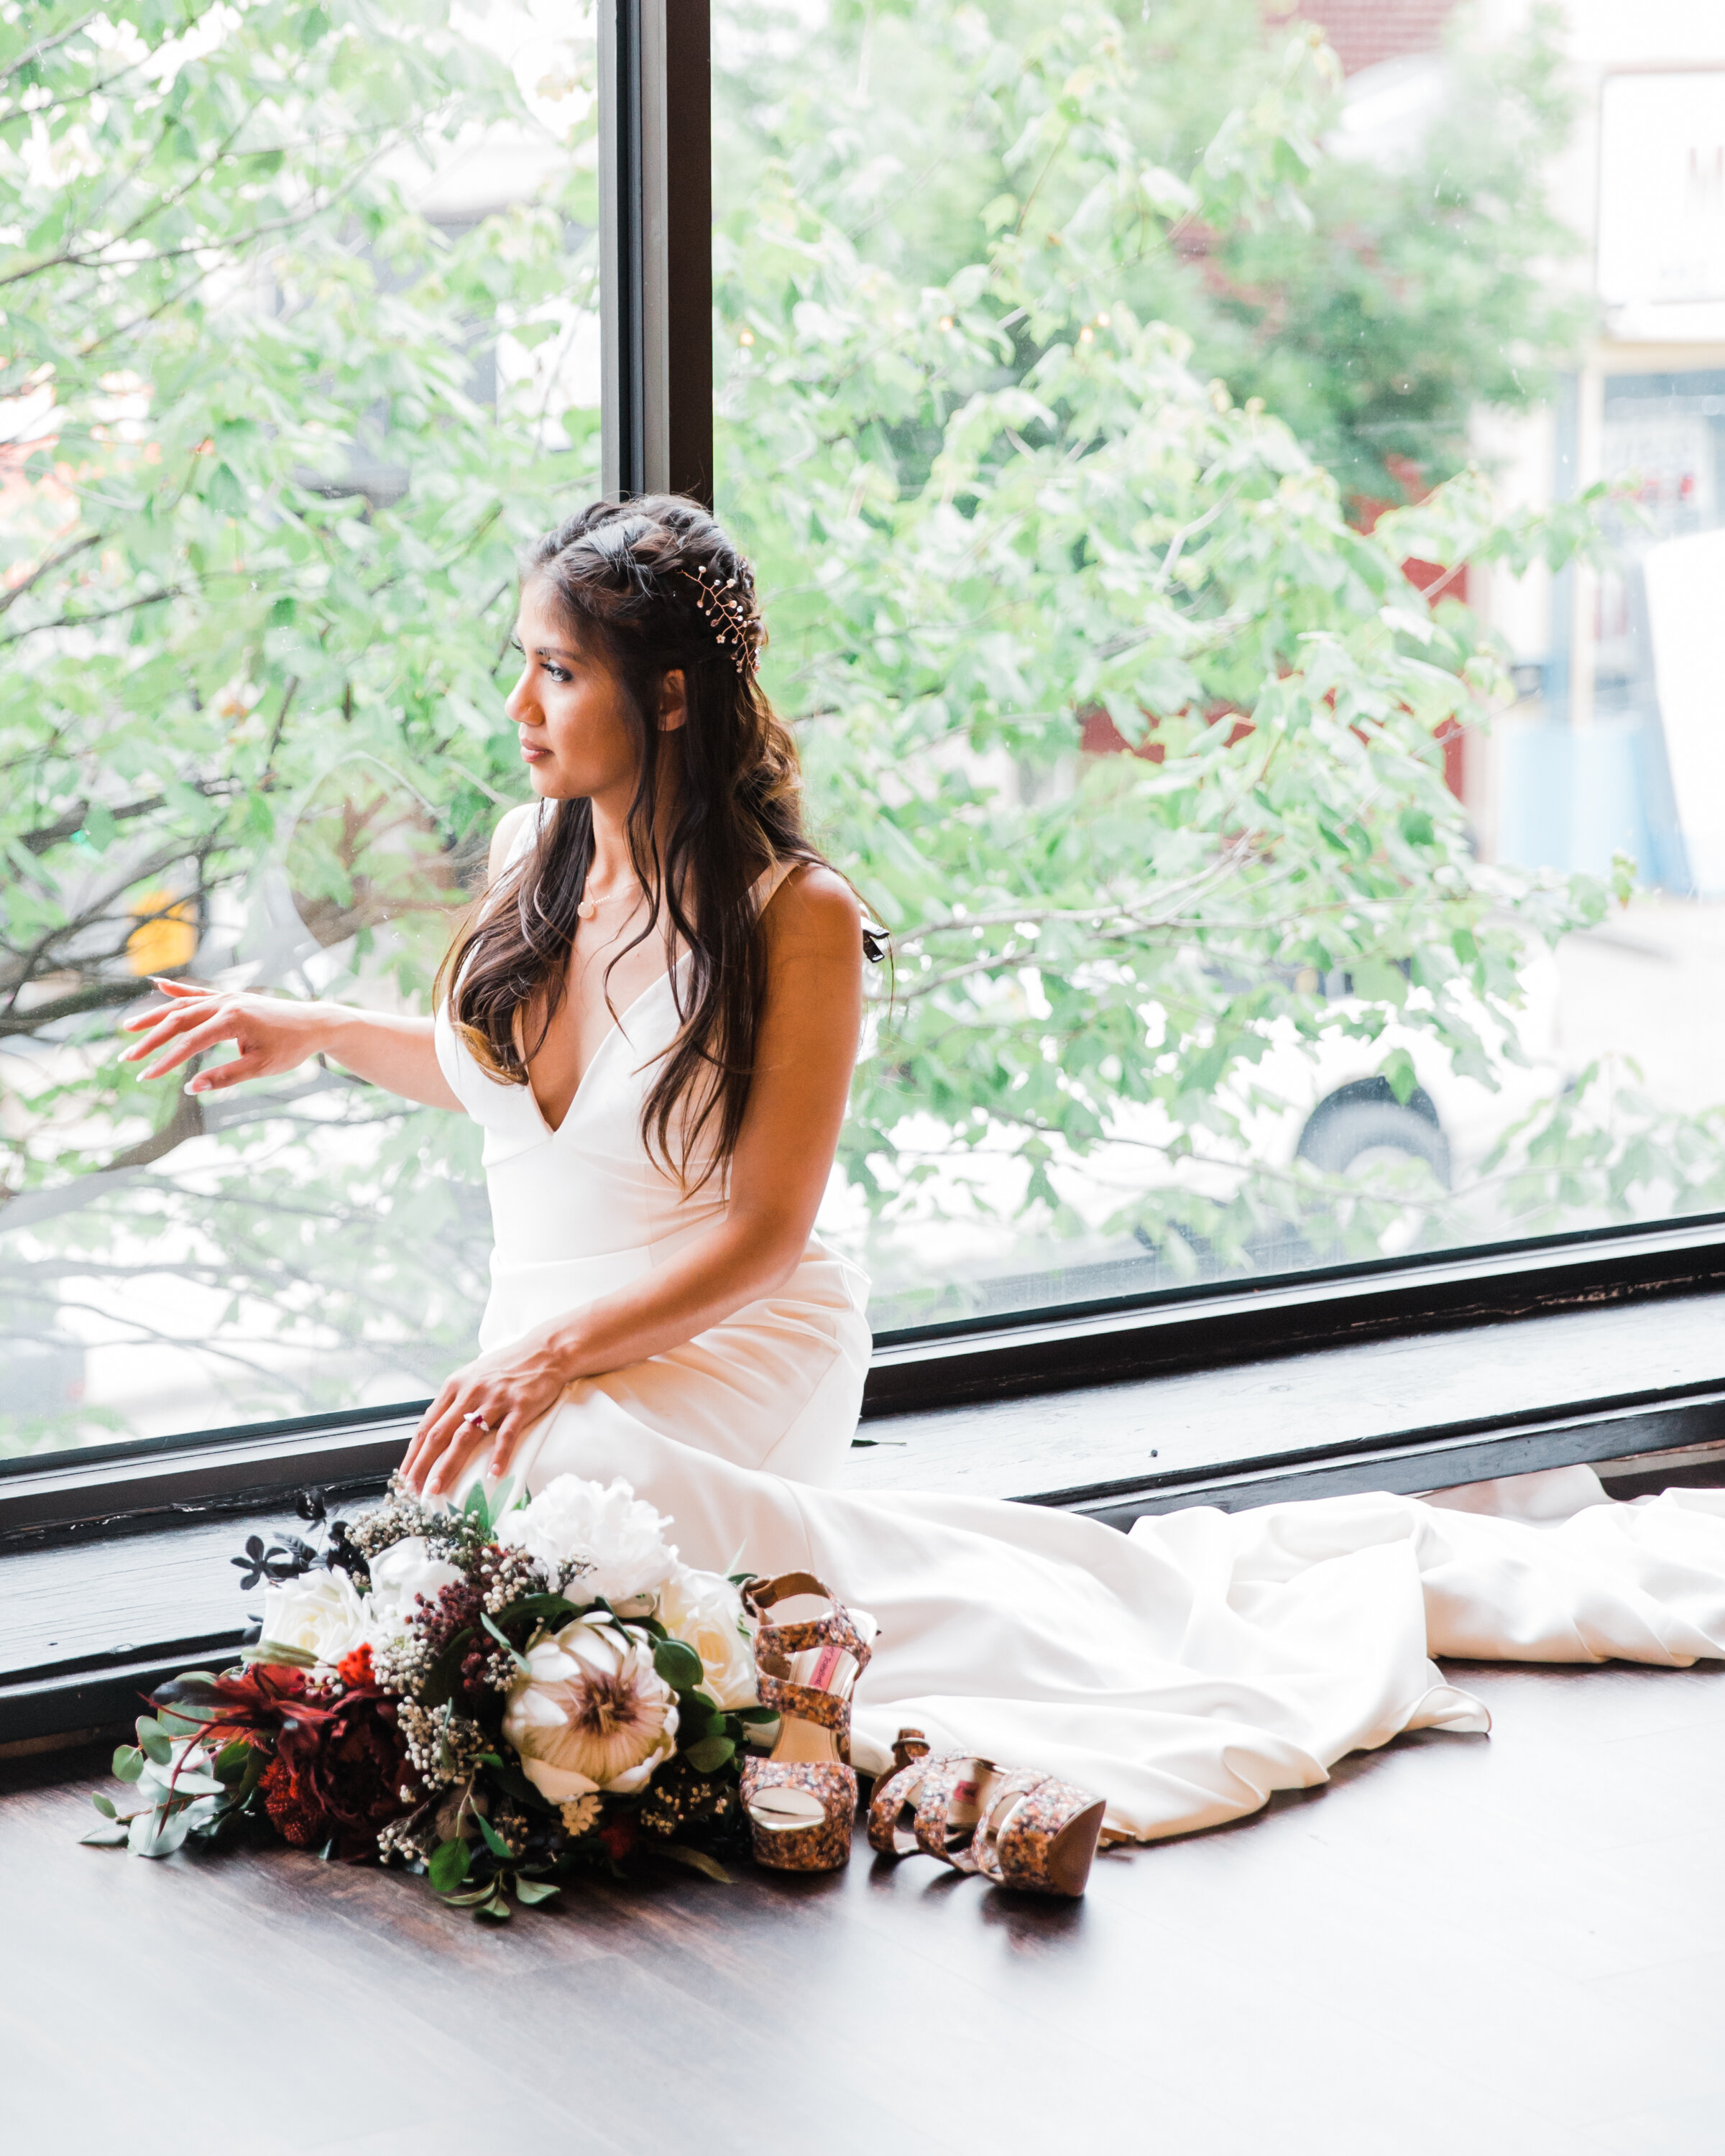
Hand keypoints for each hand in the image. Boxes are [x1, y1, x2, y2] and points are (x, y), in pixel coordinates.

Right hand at [118, 977, 332, 1092]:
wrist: (313, 1023)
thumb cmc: (290, 1048)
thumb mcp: (262, 1067)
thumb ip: (227, 1076)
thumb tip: (192, 1088)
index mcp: (232, 1020)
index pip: (189, 1043)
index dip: (166, 1062)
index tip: (147, 1077)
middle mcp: (225, 1003)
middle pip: (178, 1021)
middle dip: (150, 1040)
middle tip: (126, 1058)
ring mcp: (226, 997)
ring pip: (183, 1005)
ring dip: (155, 1016)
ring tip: (129, 1027)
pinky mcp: (230, 997)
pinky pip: (198, 993)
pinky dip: (177, 990)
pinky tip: (157, 985)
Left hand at [400, 1325, 574, 1497]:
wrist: (544, 1351)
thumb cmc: (507, 1368)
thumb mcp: (472, 1377)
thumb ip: (455, 1401)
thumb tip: (436, 1432)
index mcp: (455, 1386)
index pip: (427, 1426)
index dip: (413, 1454)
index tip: (405, 1477)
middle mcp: (470, 1392)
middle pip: (440, 1434)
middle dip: (423, 1465)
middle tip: (414, 1490)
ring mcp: (495, 1399)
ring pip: (466, 1437)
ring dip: (449, 1465)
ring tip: (438, 1488)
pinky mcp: (520, 1405)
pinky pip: (506, 1434)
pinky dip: (499, 1455)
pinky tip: (493, 1474)